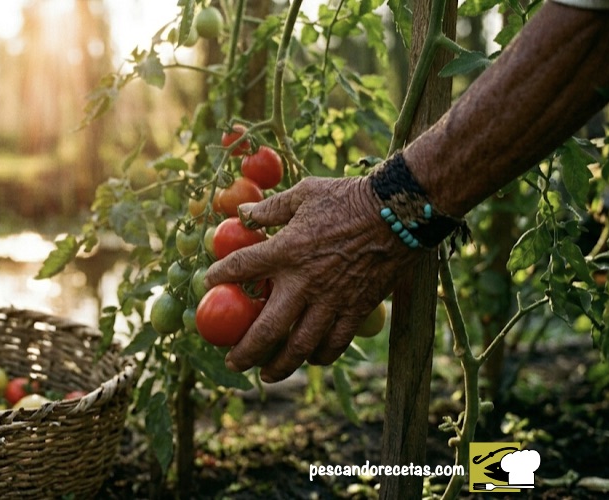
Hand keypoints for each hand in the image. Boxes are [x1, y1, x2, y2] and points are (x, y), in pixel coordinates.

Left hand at [204, 175, 417, 382]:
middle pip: (267, 329)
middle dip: (246, 351)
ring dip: (280, 365)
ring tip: (266, 375)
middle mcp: (304, 283)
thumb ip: (271, 209)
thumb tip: (242, 213)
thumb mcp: (304, 193)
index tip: (208, 284)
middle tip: (232, 363)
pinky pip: (334, 343)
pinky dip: (320, 356)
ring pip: (300, 346)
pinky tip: (310, 359)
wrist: (400, 212)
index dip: (220, 277)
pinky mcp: (356, 310)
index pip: (241, 269)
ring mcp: (332, 301)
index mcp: (286, 251)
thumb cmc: (349, 197)